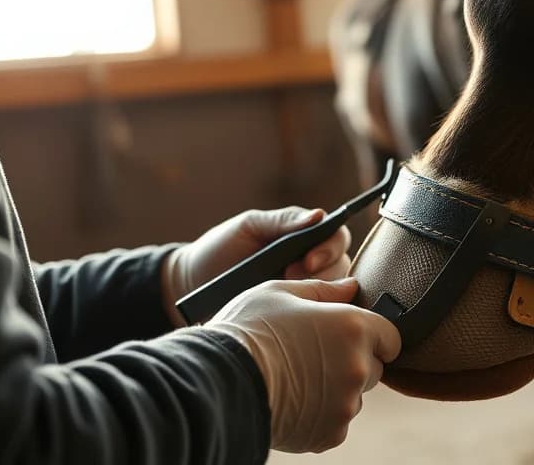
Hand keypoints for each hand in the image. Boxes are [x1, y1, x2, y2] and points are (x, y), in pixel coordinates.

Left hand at [163, 207, 352, 325]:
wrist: (192, 283)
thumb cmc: (222, 248)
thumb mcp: (249, 227)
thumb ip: (283, 220)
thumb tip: (319, 215)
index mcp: (305, 237)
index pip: (336, 238)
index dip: (329, 249)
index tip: (308, 261)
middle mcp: (312, 264)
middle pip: (342, 268)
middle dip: (321, 276)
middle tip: (289, 279)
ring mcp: (304, 292)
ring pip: (333, 295)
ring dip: (315, 297)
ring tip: (283, 296)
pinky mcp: (295, 317)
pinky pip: (316, 317)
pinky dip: (309, 316)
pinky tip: (291, 316)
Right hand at [204, 278, 401, 452]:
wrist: (219, 381)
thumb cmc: (247, 329)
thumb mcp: (280, 292)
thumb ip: (324, 289)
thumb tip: (352, 287)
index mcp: (353, 327)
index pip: (390, 336)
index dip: (372, 334)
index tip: (350, 335)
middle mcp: (358, 367)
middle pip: (374, 367)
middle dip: (353, 361)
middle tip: (314, 354)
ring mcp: (346, 404)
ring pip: (354, 396)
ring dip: (336, 389)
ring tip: (296, 377)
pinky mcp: (330, 434)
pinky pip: (336, 422)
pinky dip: (321, 415)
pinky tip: (292, 400)